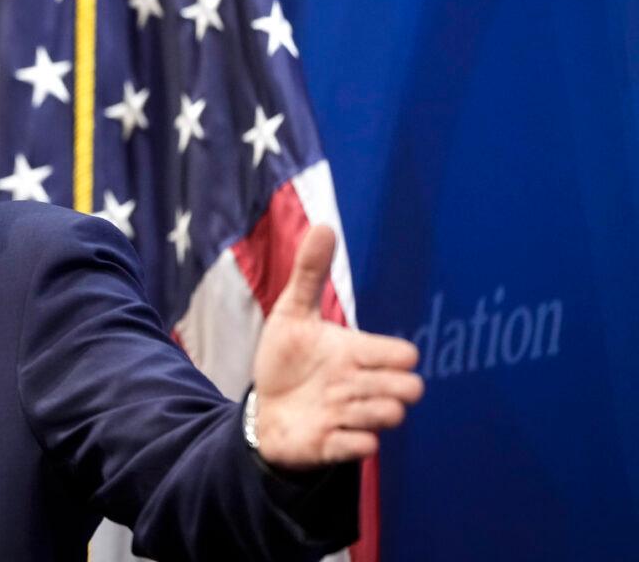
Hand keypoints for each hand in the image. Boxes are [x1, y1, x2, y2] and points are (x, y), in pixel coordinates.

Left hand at [251, 225, 423, 468]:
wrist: (264, 409)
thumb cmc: (285, 359)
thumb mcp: (291, 313)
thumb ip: (310, 272)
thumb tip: (325, 225)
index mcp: (357, 353)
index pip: (406, 355)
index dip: (392, 354)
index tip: (359, 354)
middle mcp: (361, 386)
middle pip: (411, 389)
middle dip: (386, 385)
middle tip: (348, 382)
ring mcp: (352, 418)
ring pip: (391, 416)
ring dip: (366, 410)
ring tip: (335, 404)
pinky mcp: (336, 446)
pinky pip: (363, 448)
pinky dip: (350, 440)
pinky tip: (327, 430)